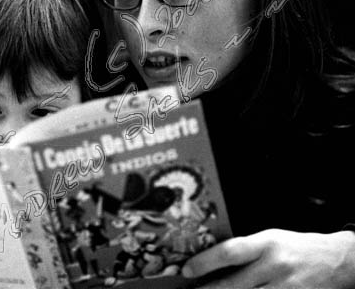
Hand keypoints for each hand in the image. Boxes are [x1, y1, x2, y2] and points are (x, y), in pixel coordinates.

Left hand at [182, 229, 354, 287]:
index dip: (204, 262)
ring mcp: (286, 288)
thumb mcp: (269, 239)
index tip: (186, 270)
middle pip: (233, 284)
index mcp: (266, 243)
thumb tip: (210, 262)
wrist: (337, 260)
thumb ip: (244, 251)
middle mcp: (275, 266)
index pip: (229, 252)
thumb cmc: (295, 247)